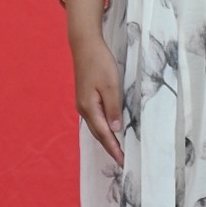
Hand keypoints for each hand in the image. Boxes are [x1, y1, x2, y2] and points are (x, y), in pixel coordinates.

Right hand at [71, 29, 123, 165]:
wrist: (85, 45)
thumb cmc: (99, 63)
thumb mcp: (111, 85)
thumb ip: (113, 107)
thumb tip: (115, 129)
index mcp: (89, 108)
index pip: (103, 134)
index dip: (113, 148)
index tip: (122, 161)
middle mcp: (84, 109)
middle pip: (98, 133)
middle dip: (109, 147)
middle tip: (122, 160)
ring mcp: (83, 104)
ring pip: (96, 126)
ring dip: (106, 139)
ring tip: (117, 149)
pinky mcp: (86, 98)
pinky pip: (95, 118)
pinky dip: (103, 128)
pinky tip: (110, 129)